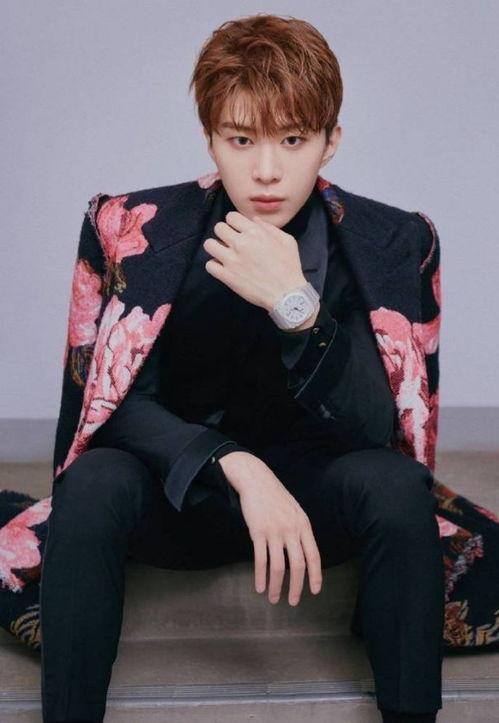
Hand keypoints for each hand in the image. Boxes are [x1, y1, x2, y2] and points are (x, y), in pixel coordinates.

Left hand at [203, 211, 305, 310]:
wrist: (286, 294)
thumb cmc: (289, 267)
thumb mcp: (287, 241)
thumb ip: (270, 228)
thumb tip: (254, 220)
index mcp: (255, 232)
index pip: (231, 216)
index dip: (234, 223)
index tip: (238, 230)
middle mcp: (240, 243)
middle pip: (218, 228)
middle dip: (224, 233)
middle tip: (231, 242)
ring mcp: (231, 260)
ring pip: (209, 244)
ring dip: (215, 247)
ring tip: (223, 253)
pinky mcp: (227, 276)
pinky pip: (210, 265)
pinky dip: (214, 266)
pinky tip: (223, 268)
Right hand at [219, 451, 322, 605]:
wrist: (256, 480)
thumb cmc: (275, 496)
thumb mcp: (294, 511)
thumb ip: (299, 530)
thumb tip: (303, 553)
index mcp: (303, 525)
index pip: (314, 556)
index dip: (315, 576)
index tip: (314, 591)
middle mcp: (291, 530)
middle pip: (298, 565)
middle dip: (296, 587)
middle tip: (292, 602)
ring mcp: (275, 531)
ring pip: (279, 566)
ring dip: (277, 586)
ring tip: (274, 598)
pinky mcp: (258, 532)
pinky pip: (261, 560)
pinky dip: (260, 576)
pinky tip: (259, 586)